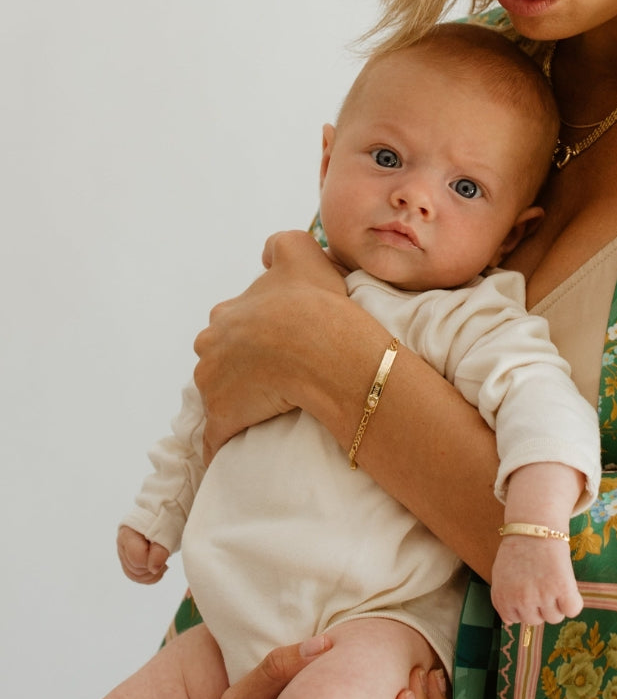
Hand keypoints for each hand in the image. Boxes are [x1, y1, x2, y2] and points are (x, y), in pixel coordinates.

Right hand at [117, 525, 168, 584]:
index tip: (165, 553)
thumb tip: (153, 569)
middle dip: (153, 567)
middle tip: (166, 557)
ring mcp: (125, 554)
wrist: (164, 516)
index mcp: (127, 534)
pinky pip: (137, 577)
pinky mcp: (130, 561)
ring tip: (163, 564)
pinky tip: (159, 568)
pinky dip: (151, 576)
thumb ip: (159, 551)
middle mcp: (122, 544)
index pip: (137, 558)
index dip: (153, 560)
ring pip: (134, 576)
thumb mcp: (166, 533)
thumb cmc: (165, 522)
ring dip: (152, 574)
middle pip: (135, 569)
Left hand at [193, 231, 347, 462]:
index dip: (254, 338)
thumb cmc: (315, 303)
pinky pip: (217, 438)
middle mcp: (210, 347)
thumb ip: (280, 244)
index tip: (277, 349)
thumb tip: (265, 255)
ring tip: (266, 415)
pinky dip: (222, 445)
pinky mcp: (222, 419)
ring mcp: (213, 385)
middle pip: (218, 363)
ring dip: (236, 406)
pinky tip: (232, 454)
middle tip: (274, 382)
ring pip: (218, 398)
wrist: (323, 347)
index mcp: (226, 315)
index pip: (231, 328)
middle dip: (237, 372)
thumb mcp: (301, 253)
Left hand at [491, 536, 583, 626]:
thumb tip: (509, 621)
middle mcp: (521, 601)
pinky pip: (572, 610)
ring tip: (553, 581)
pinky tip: (567, 587)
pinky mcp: (562, 588)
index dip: (523, 606)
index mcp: (503, 598)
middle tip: (541, 584)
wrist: (534, 527)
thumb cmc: (517, 549)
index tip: (527, 590)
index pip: (515, 620)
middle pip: (536, 621)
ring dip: (557, 604)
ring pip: (555, 618)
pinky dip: (573, 602)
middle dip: (540, 606)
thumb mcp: (500, 575)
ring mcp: (542, 596)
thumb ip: (502, 598)